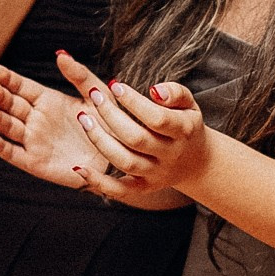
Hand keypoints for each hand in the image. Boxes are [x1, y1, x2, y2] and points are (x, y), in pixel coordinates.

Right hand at [0, 61, 113, 193]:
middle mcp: (37, 119)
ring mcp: (34, 140)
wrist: (121, 158)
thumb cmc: (111, 125)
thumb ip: (80, 76)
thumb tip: (61, 54)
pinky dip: (1, 148)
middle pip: (11, 105)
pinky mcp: (36, 162)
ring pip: (8, 127)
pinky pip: (14, 154)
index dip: (8, 79)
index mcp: (48, 100)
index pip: (21, 87)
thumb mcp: (98, 96)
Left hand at [54, 48, 210, 198]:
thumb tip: (154, 91)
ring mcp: (156, 173)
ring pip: (125, 161)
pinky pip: (120, 190)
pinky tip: (79, 168)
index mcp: (183, 131)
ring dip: (100, 140)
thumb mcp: (189, 104)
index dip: (134, 102)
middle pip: (136, 138)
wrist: (195, 162)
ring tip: (84, 118)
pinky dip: (98, 182)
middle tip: (95, 96)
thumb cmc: (185, 124)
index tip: (115, 85)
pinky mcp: (144, 187)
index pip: (157, 118)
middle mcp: (170, 155)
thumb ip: (175, 92)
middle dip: (111, 115)